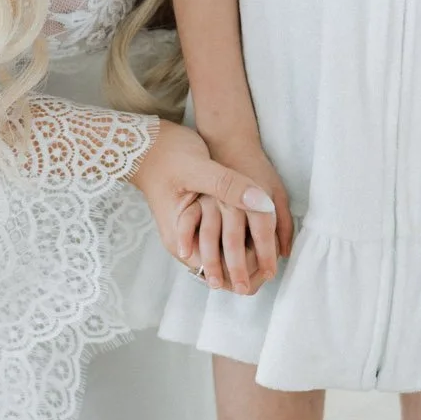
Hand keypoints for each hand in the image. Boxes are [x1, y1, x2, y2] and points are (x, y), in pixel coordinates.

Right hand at [131, 121, 280, 287]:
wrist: (144, 144)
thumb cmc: (167, 154)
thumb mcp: (198, 167)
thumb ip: (228, 186)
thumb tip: (263, 203)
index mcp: (181, 241)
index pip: (219, 275)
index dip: (247, 272)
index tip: (272, 265)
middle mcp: (183, 245)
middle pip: (222, 274)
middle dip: (250, 270)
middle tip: (276, 263)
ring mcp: (187, 236)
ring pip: (222, 261)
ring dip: (246, 258)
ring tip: (271, 254)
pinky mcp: (193, 224)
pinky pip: (218, 245)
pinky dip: (238, 245)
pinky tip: (256, 237)